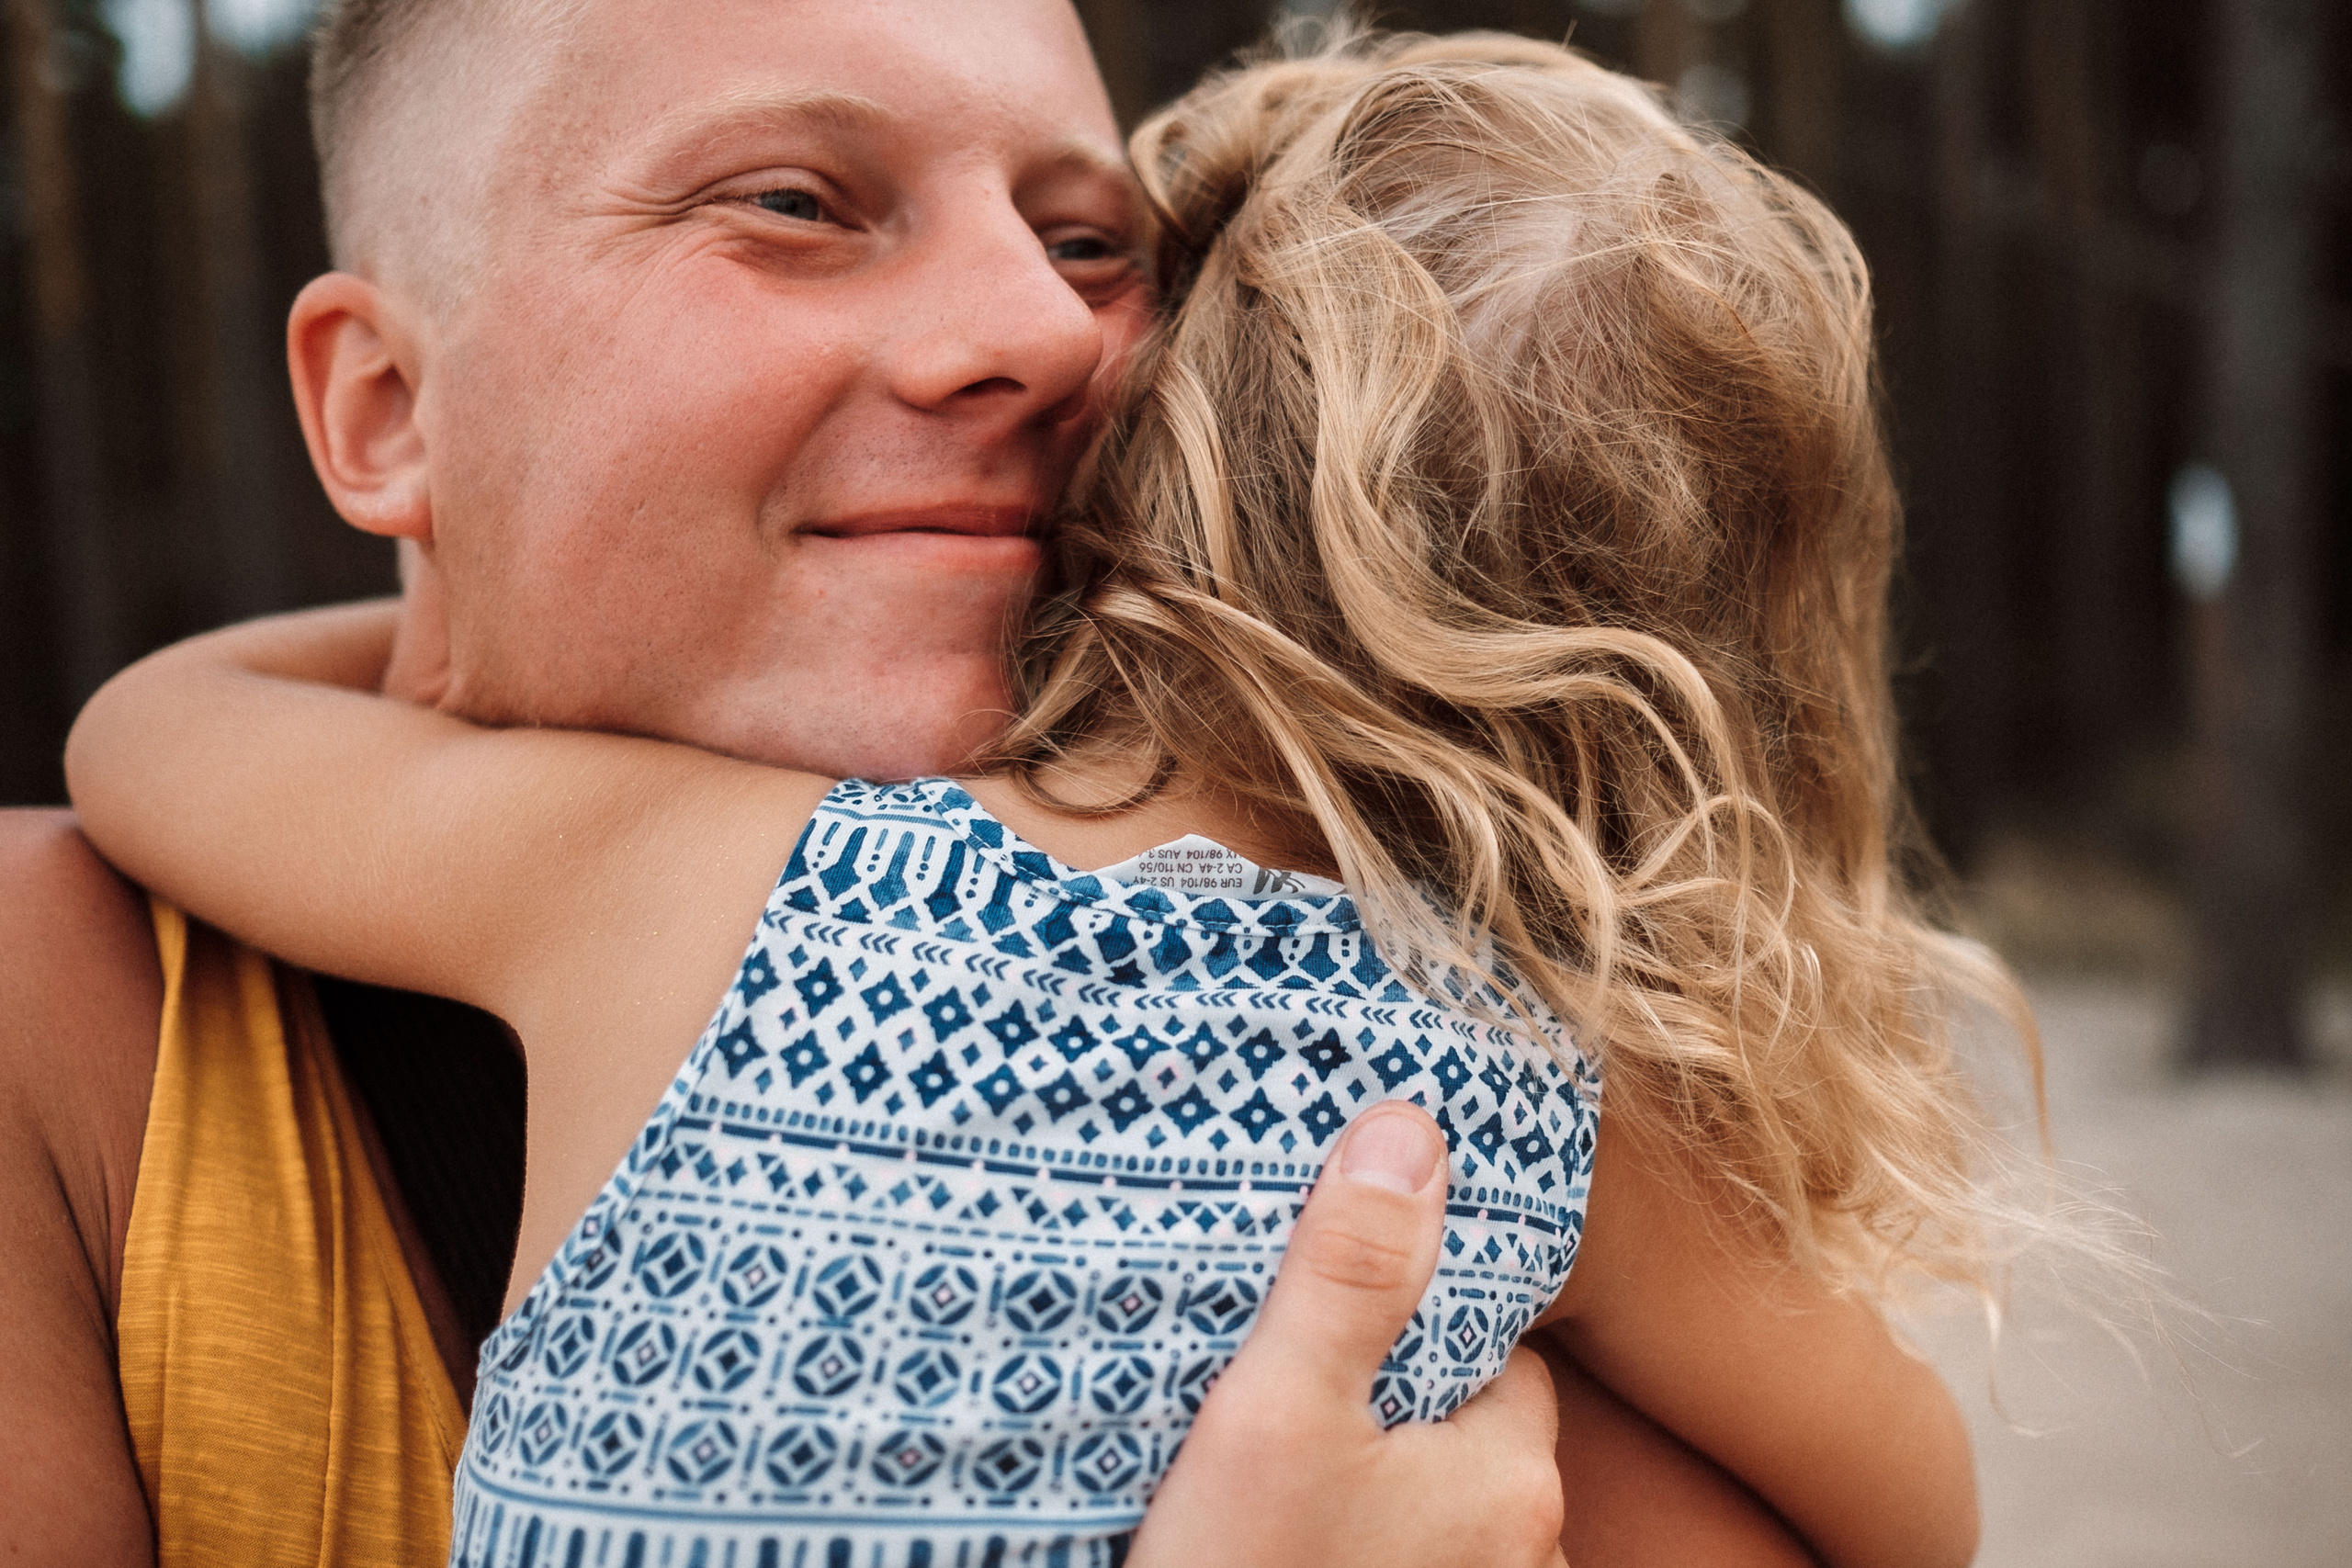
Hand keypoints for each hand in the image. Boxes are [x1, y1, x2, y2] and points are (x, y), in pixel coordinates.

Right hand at [1127, 1102, 1567, 1567]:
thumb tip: (1412, 1130)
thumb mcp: (1276, 1412)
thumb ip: (1347, 1274)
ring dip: (1390, 1493)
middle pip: (1477, 1440)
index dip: (1428, 1315)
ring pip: (1445, 1521)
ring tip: (1293, 1466)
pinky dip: (1371, 1551)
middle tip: (1307, 1377)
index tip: (1356, 1298)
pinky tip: (1294, 1545)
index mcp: (1511, 1481)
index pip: (1502, 1352)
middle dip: (1407, 1406)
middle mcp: (1525, 1562)